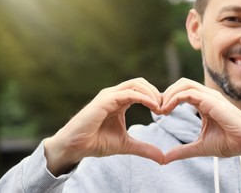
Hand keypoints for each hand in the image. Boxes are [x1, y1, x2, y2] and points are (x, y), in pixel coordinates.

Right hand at [44, 78, 163, 175]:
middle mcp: (114, 93)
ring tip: (160, 108)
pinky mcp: (105, 100)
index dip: (156, 97)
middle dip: (156, 92)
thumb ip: (144, 148)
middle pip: (141, 82)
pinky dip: (143, 97)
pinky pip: (128, 93)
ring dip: (151, 94)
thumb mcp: (127, 145)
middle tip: (165, 108)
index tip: (165, 111)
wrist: (76, 147)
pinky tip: (152, 107)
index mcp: (120, 100)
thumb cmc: (96, 142)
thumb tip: (163, 158)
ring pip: (136, 84)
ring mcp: (109, 95)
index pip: (142, 89)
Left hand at [161, 78, 240, 165]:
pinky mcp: (211, 100)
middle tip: (157, 109)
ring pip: (184, 84)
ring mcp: (210, 96)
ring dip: (168, 94)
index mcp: (204, 102)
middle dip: (166, 93)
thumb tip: (165, 158)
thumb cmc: (229, 142)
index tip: (159, 113)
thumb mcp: (200, 147)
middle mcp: (207, 96)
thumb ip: (182, 150)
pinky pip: (188, 93)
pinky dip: (174, 99)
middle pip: (181, 83)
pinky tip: (167, 110)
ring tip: (161, 110)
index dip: (168, 99)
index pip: (183, 91)